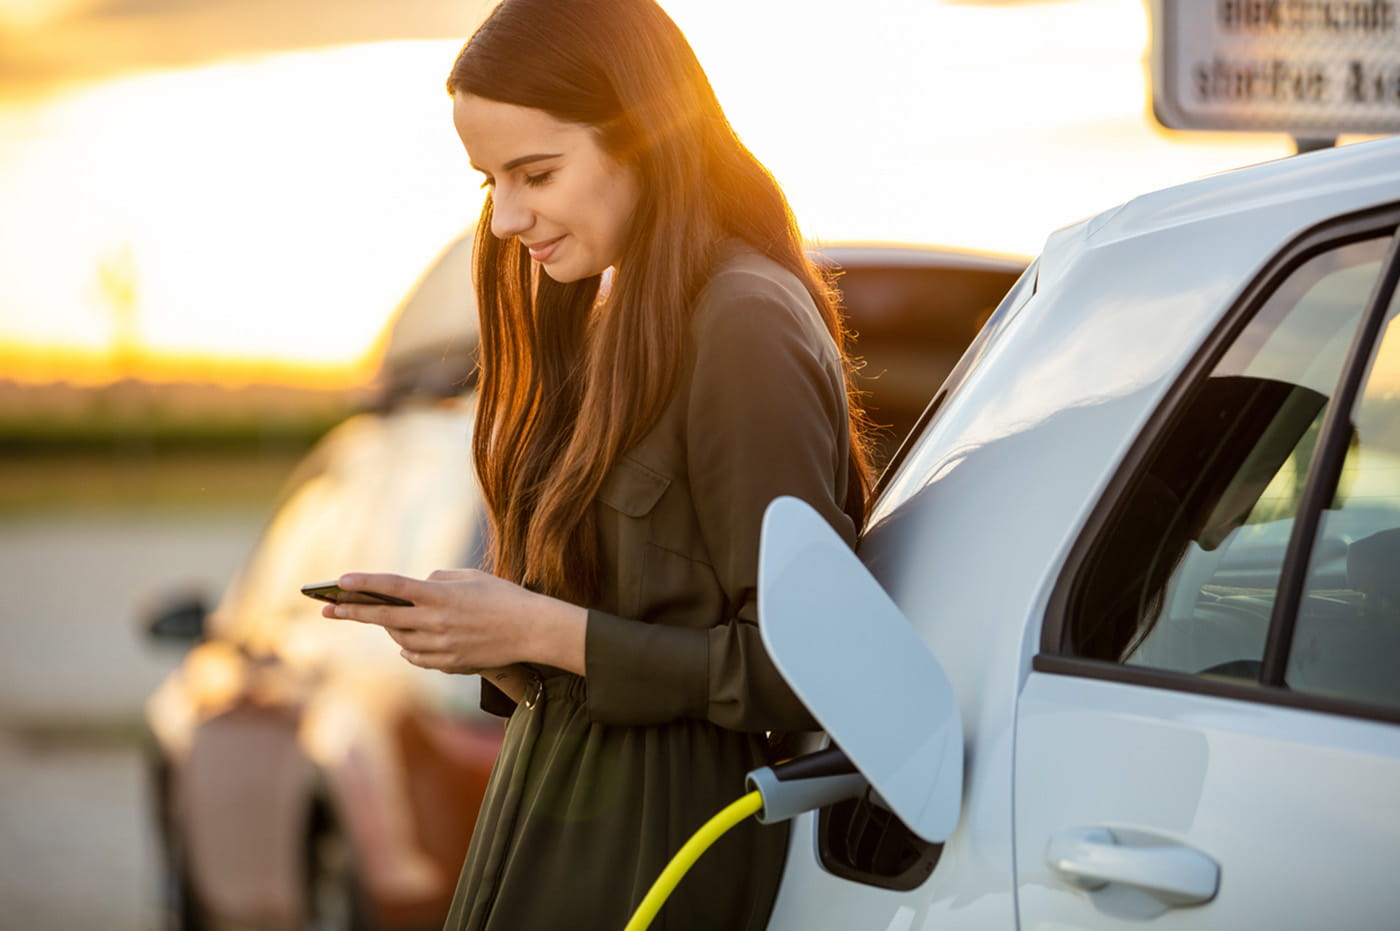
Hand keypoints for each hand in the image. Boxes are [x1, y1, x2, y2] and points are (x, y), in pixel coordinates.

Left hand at [323, 569, 586, 675]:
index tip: (340, 582)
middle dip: (352, 612)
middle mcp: (435, 621)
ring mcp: (440, 644)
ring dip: (388, 628)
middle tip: (328, 610)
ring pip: (399, 639)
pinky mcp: (449, 662)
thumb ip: (438, 579)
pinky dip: (408, 648)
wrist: (530, 629)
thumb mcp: (470, 577)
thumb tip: (416, 587)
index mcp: (439, 594)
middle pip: (384, 616)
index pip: (393, 586)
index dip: (365, 583)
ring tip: (379, 619)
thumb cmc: (503, 597)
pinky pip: (416, 657)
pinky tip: (405, 642)